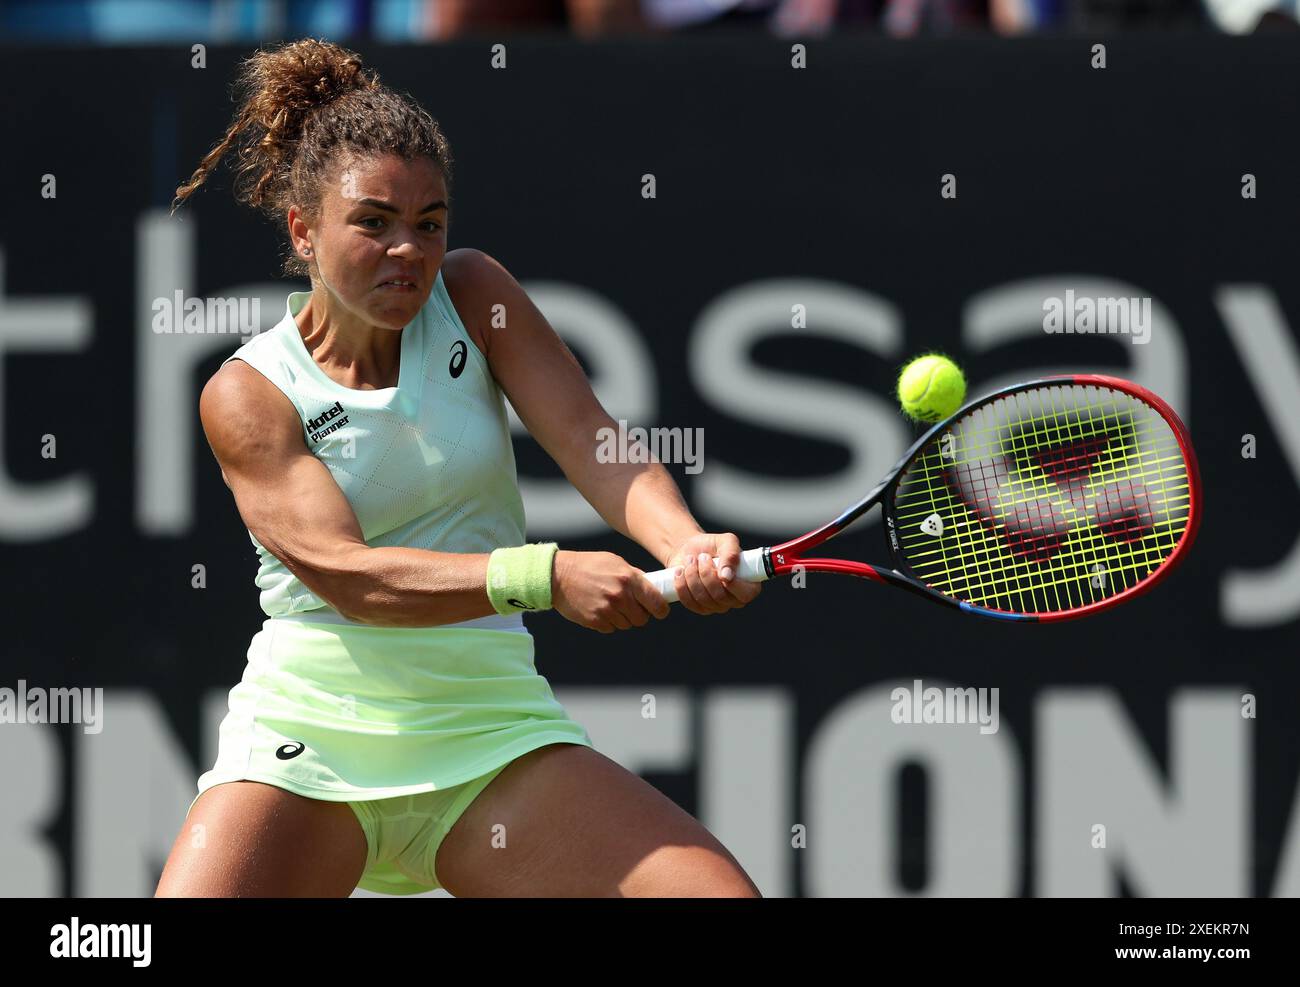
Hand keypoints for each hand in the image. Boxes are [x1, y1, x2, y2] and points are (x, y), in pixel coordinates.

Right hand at [551, 550, 669, 633]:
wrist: (559, 575)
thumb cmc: (588, 566)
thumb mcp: (615, 562)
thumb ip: (635, 576)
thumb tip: (652, 589)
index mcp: (629, 579)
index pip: (657, 603)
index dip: (661, 609)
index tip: (659, 610)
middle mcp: (620, 596)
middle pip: (642, 619)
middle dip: (639, 614)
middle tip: (629, 606)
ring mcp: (607, 610)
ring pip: (627, 625)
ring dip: (622, 618)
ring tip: (609, 604)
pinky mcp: (595, 620)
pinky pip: (611, 628)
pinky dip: (608, 622)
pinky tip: (599, 608)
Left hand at [664, 532, 761, 615]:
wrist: (690, 551)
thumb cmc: (712, 546)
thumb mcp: (726, 541)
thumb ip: (731, 554)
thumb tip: (727, 576)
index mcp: (748, 584)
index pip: (746, 594)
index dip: (732, 585)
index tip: (719, 568)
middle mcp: (734, 599)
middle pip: (720, 597)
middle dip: (706, 574)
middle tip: (702, 557)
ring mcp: (716, 606)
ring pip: (702, 599)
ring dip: (692, 576)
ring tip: (690, 560)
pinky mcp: (699, 607)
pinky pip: (689, 602)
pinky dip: (681, 584)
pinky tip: (680, 571)